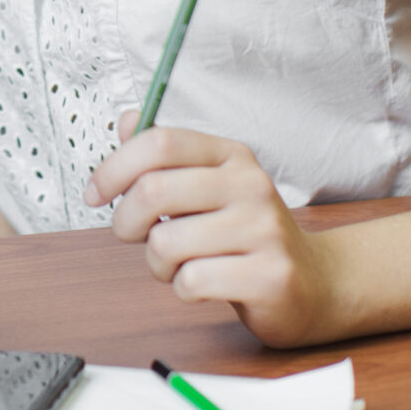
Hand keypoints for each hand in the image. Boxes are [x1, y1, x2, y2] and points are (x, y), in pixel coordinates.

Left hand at [85, 116, 337, 347]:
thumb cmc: (245, 234)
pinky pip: (192, 282)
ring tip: (179, 264)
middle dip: (125, 220)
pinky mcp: (270, 277)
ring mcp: (264, 231)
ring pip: (166, 243)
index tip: (95, 193)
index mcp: (231, 156)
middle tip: (132, 235)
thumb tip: (129, 120)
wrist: (315, 284)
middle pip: (154, 190)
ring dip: (156, 263)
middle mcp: (250, 185)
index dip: (114, 167)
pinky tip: (204, 284)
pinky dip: (183, 289)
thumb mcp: (208, 186)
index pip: (160, 142)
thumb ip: (166, 158)